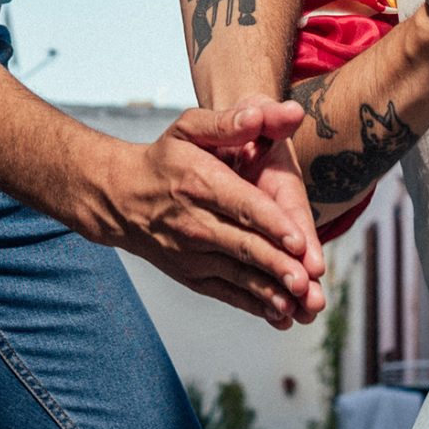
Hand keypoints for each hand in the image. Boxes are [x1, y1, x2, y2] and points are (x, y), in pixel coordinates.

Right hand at [93, 104, 319, 328]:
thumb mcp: (189, 129)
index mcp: (200, 183)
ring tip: (300, 303)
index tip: (298, 239)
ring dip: (270, 292)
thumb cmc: (165, 158)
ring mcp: (192, 254)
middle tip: (307, 281)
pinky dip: (254, 305)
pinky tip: (281, 315)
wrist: (121, 198)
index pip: (242, 206)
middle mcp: (195, 223)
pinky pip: (227, 292)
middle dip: (277, 265)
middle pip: (243, 246)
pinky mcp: (192, 275)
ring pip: (238, 275)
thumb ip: (227, 122)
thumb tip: (260, 113)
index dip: (271, 224)